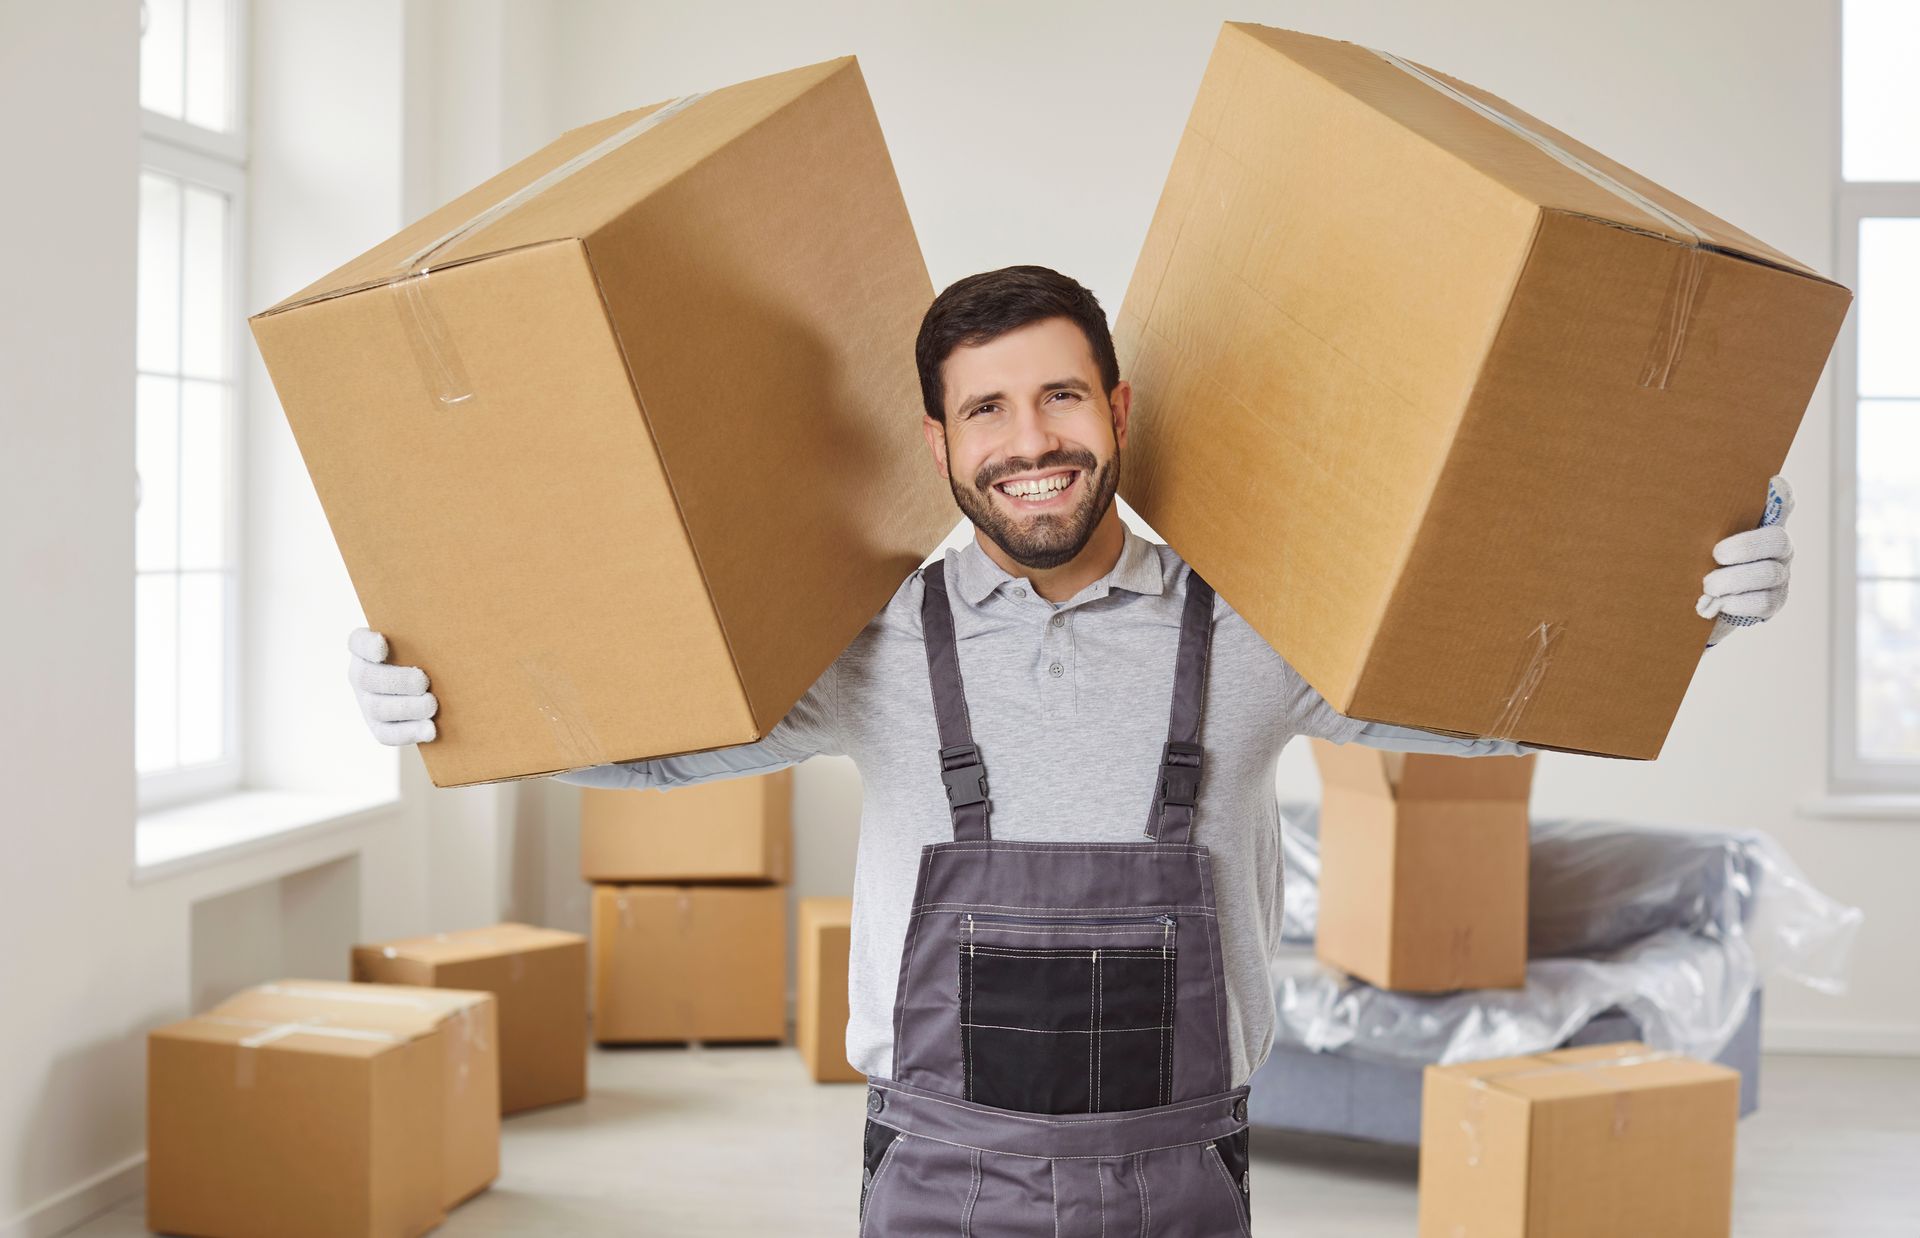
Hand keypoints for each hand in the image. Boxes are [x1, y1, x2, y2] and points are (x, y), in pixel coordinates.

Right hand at [347, 627, 437, 743]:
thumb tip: (460, 605)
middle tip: (423, 681)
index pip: (358, 641)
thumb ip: (429, 629)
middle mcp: (361, 673)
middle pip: (367, 678)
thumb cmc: (429, 652)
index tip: (383, 644)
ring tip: (431, 705)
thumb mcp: (424, 637)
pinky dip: (409, 733)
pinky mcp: (379, 726)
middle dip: (396, 681)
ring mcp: (367, 702)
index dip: (367, 644)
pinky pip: (388, 734)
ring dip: (406, 708)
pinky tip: (430, 730)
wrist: (428, 686)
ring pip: (377, 708)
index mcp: (366, 648)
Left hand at [1697, 475, 1792, 645]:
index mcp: (1760, 525)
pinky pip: (1764, 602)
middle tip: (1716, 554)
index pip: (1781, 502)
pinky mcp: (1773, 602)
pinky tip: (1720, 603)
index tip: (1773, 482)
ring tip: (1708, 585)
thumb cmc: (1691, 563)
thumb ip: (1697, 523)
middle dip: (1746, 547)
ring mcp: (1779, 574)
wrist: (1689, 606)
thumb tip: (1671, 491)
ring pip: (1770, 573)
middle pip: (1777, 540)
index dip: (1782, 494)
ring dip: (1735, 579)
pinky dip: (1739, 603)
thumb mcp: (1693, 541)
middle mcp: (1776, 547)